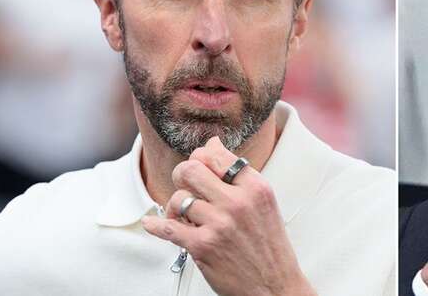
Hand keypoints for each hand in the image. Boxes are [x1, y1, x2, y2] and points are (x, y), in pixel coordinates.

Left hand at [142, 137, 316, 295]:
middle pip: (192, 170)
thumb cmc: (268, 245)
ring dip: (176, 206)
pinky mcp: (202, 246)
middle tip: (185, 184)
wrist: (274, 285)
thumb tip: (213, 146)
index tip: (198, 163)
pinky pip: (168, 227)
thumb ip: (239, 176)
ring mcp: (219, 224)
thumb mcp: (263, 203)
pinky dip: (156, 225)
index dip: (201, 156)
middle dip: (182, 174)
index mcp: (255, 187)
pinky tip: (153, 223)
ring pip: (179, 198)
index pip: (217, 155)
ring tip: (183, 215)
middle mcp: (238, 202)